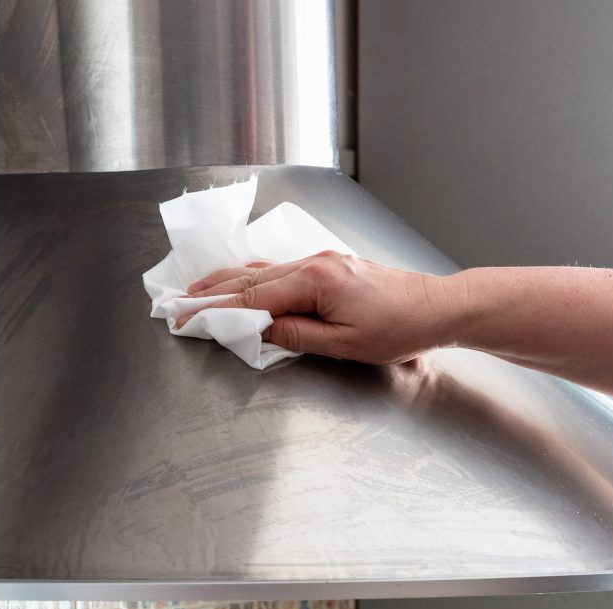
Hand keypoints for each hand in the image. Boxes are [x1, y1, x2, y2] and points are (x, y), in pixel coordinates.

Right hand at [178, 251, 459, 363]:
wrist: (436, 307)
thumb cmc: (399, 329)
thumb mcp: (343, 345)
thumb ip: (295, 335)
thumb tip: (259, 330)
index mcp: (315, 281)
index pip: (250, 298)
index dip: (213, 309)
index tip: (184, 316)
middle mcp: (314, 263)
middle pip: (249, 277)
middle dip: (210, 290)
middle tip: (176, 302)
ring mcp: (321, 260)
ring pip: (262, 270)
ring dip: (227, 281)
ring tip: (197, 290)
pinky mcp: (329, 265)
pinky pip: (280, 269)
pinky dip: (253, 277)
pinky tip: (241, 280)